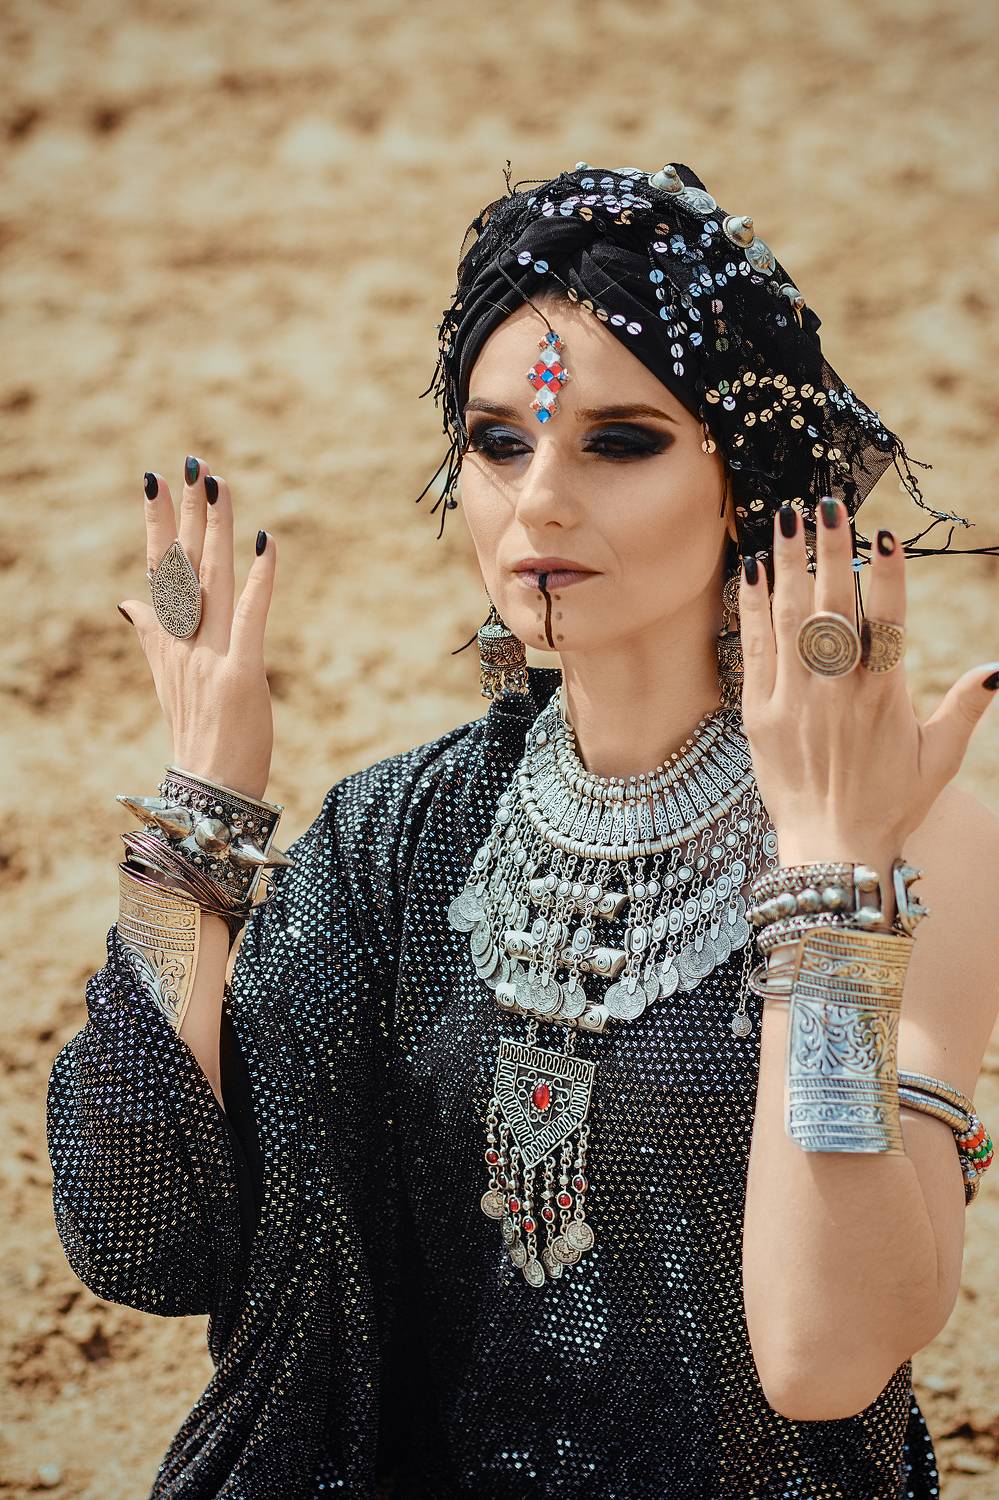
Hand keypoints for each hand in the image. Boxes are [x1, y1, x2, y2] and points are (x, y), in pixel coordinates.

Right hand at [117, 459, 275, 800]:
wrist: (209, 792)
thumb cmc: (197, 737)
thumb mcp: (168, 681)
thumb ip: (151, 637)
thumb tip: (127, 602)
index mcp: (167, 642)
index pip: (159, 571)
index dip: (158, 525)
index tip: (156, 481)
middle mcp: (183, 644)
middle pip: (185, 565)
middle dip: (190, 512)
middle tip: (196, 464)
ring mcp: (209, 658)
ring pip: (213, 580)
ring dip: (218, 530)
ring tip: (221, 485)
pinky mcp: (241, 675)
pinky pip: (251, 617)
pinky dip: (259, 579)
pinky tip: (266, 543)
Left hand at [736, 497, 998, 866]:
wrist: (831, 850)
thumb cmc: (890, 804)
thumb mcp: (940, 758)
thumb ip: (965, 707)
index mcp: (885, 695)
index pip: (886, 620)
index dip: (883, 574)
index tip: (880, 533)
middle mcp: (838, 690)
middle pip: (831, 605)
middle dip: (827, 549)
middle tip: (823, 501)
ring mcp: (795, 699)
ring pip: (788, 618)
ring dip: (786, 565)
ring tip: (783, 518)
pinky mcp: (760, 713)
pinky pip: (754, 649)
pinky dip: (753, 608)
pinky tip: (752, 571)